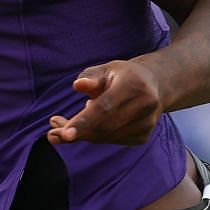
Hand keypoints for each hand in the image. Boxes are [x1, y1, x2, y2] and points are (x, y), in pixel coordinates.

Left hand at [47, 59, 166, 144]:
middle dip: (75, 132)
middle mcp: (144, 106)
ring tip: (65, 126)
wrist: (156, 85)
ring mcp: (146, 123)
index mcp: (133, 85)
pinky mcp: (143, 136)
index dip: (84, 122)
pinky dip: (96, 136)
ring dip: (83, 135)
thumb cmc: (124, 75)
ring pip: (106, 137)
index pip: (105, 107)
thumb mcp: (107, 69)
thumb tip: (78, 86)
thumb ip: (91, 77)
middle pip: (103, 127)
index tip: (64, 134)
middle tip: (52, 130)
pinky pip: (112, 141)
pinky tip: (91, 126)